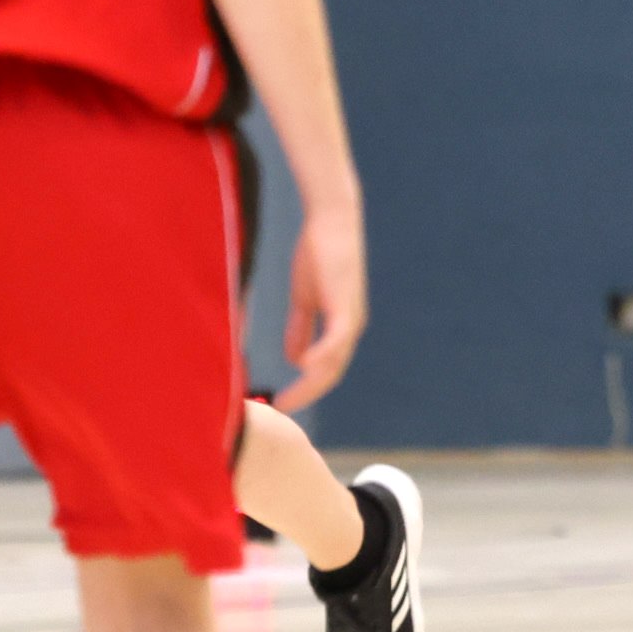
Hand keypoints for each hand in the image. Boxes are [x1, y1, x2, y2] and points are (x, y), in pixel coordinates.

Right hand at [271, 202, 369, 410]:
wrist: (330, 222)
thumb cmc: (318, 255)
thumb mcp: (304, 299)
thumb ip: (300, 329)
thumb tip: (295, 360)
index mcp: (340, 329)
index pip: (325, 370)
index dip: (304, 388)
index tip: (281, 403)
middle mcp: (350, 329)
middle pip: (330, 373)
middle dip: (305, 394)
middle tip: (281, 409)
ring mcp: (351, 318)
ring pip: (333, 363)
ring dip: (310, 384)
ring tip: (288, 400)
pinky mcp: (345, 305)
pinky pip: (335, 339)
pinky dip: (321, 355)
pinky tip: (303, 367)